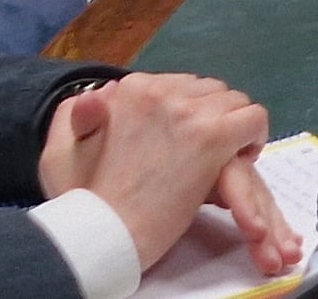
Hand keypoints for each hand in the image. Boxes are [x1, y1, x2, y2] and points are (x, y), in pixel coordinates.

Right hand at [39, 73, 284, 272]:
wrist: (104, 232)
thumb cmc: (84, 198)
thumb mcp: (64, 147)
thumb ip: (79, 113)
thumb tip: (102, 92)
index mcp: (129, 88)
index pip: (179, 84)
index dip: (187, 112)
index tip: (182, 139)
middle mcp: (159, 90)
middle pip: (209, 90)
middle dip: (212, 117)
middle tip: (206, 151)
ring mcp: (188, 111)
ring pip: (234, 101)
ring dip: (233, 127)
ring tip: (223, 157)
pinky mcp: (212, 136)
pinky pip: (253, 118)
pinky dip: (253, 137)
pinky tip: (240, 158)